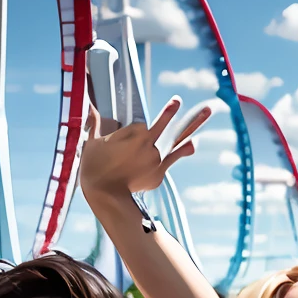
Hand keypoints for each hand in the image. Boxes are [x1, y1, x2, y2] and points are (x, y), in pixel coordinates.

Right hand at [80, 98, 211, 203]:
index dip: (135, 130)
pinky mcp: (159, 173)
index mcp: (135, 132)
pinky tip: (192, 144)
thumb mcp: (93, 141)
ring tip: (206, 111)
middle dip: (177, 112)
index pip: (142, 124)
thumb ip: (96, 123)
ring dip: (192, 126)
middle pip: (166, 125)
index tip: (149, 123)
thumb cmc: (95, 167)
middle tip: (192, 103)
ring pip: (177, 141)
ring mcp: (157, 158)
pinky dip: (182, 150)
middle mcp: (150, 143)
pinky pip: (172, 159)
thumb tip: (91, 107)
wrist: (105, 195)